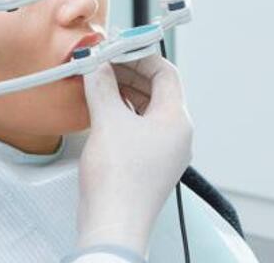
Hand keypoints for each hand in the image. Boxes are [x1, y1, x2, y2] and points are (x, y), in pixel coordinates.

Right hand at [77, 55, 192, 255]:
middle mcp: (174, 133)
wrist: (113, 223)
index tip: (116, 49)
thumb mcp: (107, 121)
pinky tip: (100, 107)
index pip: (165, 73)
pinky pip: (137, 124)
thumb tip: (97, 66)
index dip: (140, 56)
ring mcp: (161, 149)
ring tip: (97, 82)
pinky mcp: (146, 161)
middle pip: (155, 88)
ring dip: (122, 90)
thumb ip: (102, 86)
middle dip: (127, 72)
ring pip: (145, 106)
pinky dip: (120, 110)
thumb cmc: (119, 179)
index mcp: (176, 120)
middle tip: (102, 63)